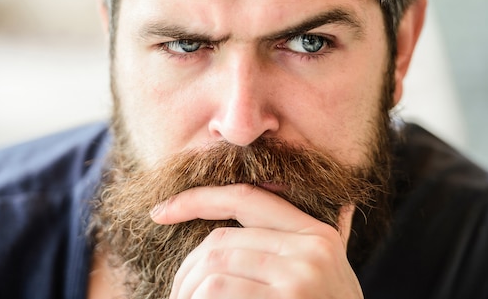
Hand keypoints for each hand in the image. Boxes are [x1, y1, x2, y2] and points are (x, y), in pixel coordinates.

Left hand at [150, 184, 362, 298]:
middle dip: (187, 267)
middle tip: (176, 292)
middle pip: (221, 241)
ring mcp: (300, 277)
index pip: (245, 198)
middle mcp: (311, 248)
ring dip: (187, 290)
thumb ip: (302, 245)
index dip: (197, 199)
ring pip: (214, 267)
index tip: (160, 211)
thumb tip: (291, 213)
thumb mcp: (327, 276)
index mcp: (316, 234)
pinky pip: (218, 291)